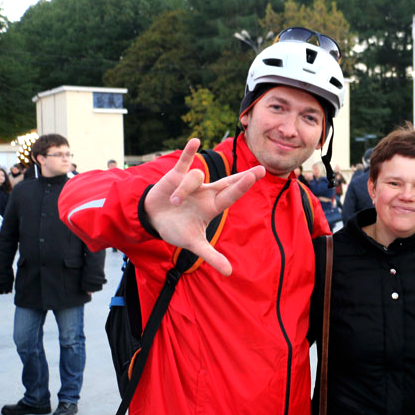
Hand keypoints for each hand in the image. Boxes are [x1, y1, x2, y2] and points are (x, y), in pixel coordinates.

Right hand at [143, 139, 264, 275]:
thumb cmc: (176, 229)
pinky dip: (189, 152)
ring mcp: (192, 183)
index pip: (231, 195)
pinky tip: (196, 141)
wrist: (153, 219)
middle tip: (261, 171)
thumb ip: (211, 256)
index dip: (242, 186)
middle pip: (227, 182)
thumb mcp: (194, 244)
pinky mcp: (176, 176)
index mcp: (212, 206)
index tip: (257, 176)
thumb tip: (230, 273)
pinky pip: (184, 161)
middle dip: (242, 178)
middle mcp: (206, 192)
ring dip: (184, 189)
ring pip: (195, 177)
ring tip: (173, 202)